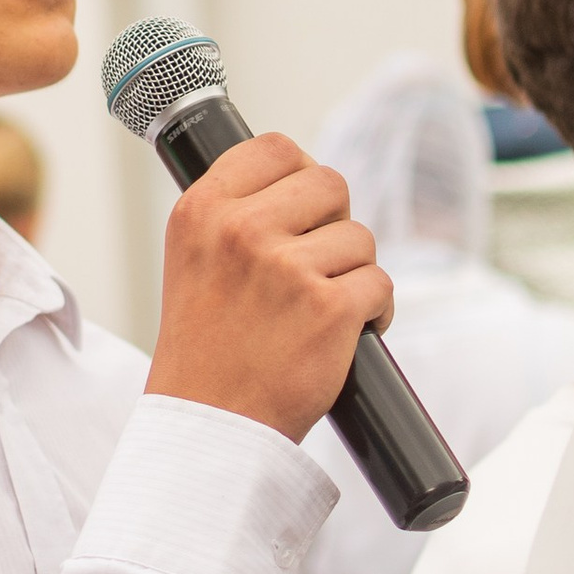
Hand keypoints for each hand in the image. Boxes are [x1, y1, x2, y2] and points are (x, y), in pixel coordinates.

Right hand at [144, 135, 391, 442]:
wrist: (210, 426)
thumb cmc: (206, 349)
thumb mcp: (193, 260)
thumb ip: (233, 214)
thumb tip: (299, 178)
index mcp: (201, 211)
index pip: (274, 148)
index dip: (300, 173)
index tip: (303, 207)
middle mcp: (240, 231)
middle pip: (329, 183)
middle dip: (334, 222)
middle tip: (316, 264)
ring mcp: (286, 268)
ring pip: (360, 238)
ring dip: (354, 272)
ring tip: (322, 309)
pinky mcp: (329, 309)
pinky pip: (380, 283)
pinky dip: (376, 310)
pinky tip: (348, 332)